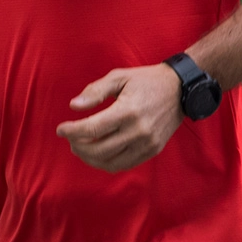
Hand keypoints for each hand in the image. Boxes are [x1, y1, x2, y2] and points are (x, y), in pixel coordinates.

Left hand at [54, 64, 184, 171]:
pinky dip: (107, 162)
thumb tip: (74, 107)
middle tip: (70, 138)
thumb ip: (95, 91)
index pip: (92, 129)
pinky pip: (125, 164)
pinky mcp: (153, 150)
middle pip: (98, 149)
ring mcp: (147, 143)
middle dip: (78, 146)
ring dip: (90, 158)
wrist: (181, 89)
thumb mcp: (119, 77)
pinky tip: (99, 153)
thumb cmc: (146, 81)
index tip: (61, 129)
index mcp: (128, 110)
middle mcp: (138, 130)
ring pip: (110, 162)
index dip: (71, 131)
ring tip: (82, 147)